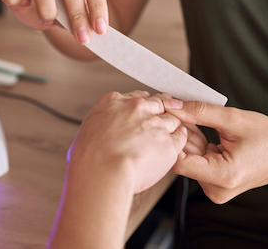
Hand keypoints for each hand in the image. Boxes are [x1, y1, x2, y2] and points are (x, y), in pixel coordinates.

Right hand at [0, 0, 108, 43]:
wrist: (48, 10)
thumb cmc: (67, 7)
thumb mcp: (81, 9)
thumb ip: (88, 14)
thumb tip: (95, 32)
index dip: (97, 6)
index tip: (100, 28)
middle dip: (77, 14)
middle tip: (83, 37)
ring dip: (48, 8)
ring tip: (50, 22)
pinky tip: (24, 4)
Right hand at [68, 91, 188, 193]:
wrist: (102, 171)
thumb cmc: (89, 158)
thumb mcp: (87, 131)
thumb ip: (102, 126)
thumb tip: (101, 135)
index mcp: (114, 102)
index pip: (137, 96)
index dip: (144, 103)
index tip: (147, 107)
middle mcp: (136, 109)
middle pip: (158, 102)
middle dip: (164, 106)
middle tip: (169, 107)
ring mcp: (154, 124)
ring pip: (171, 118)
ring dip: (172, 124)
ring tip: (174, 129)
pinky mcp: (168, 142)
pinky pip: (180, 137)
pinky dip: (180, 139)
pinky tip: (179, 142)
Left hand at [165, 101, 267, 203]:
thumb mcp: (233, 119)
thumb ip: (200, 112)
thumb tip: (173, 106)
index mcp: (222, 177)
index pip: (178, 161)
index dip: (172, 136)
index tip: (169, 115)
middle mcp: (216, 189)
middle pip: (183, 159)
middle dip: (179, 132)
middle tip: (175, 107)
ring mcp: (217, 189)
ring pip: (189, 159)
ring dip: (188, 136)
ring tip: (191, 114)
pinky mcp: (217, 184)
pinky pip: (199, 161)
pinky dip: (197, 143)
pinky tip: (200, 126)